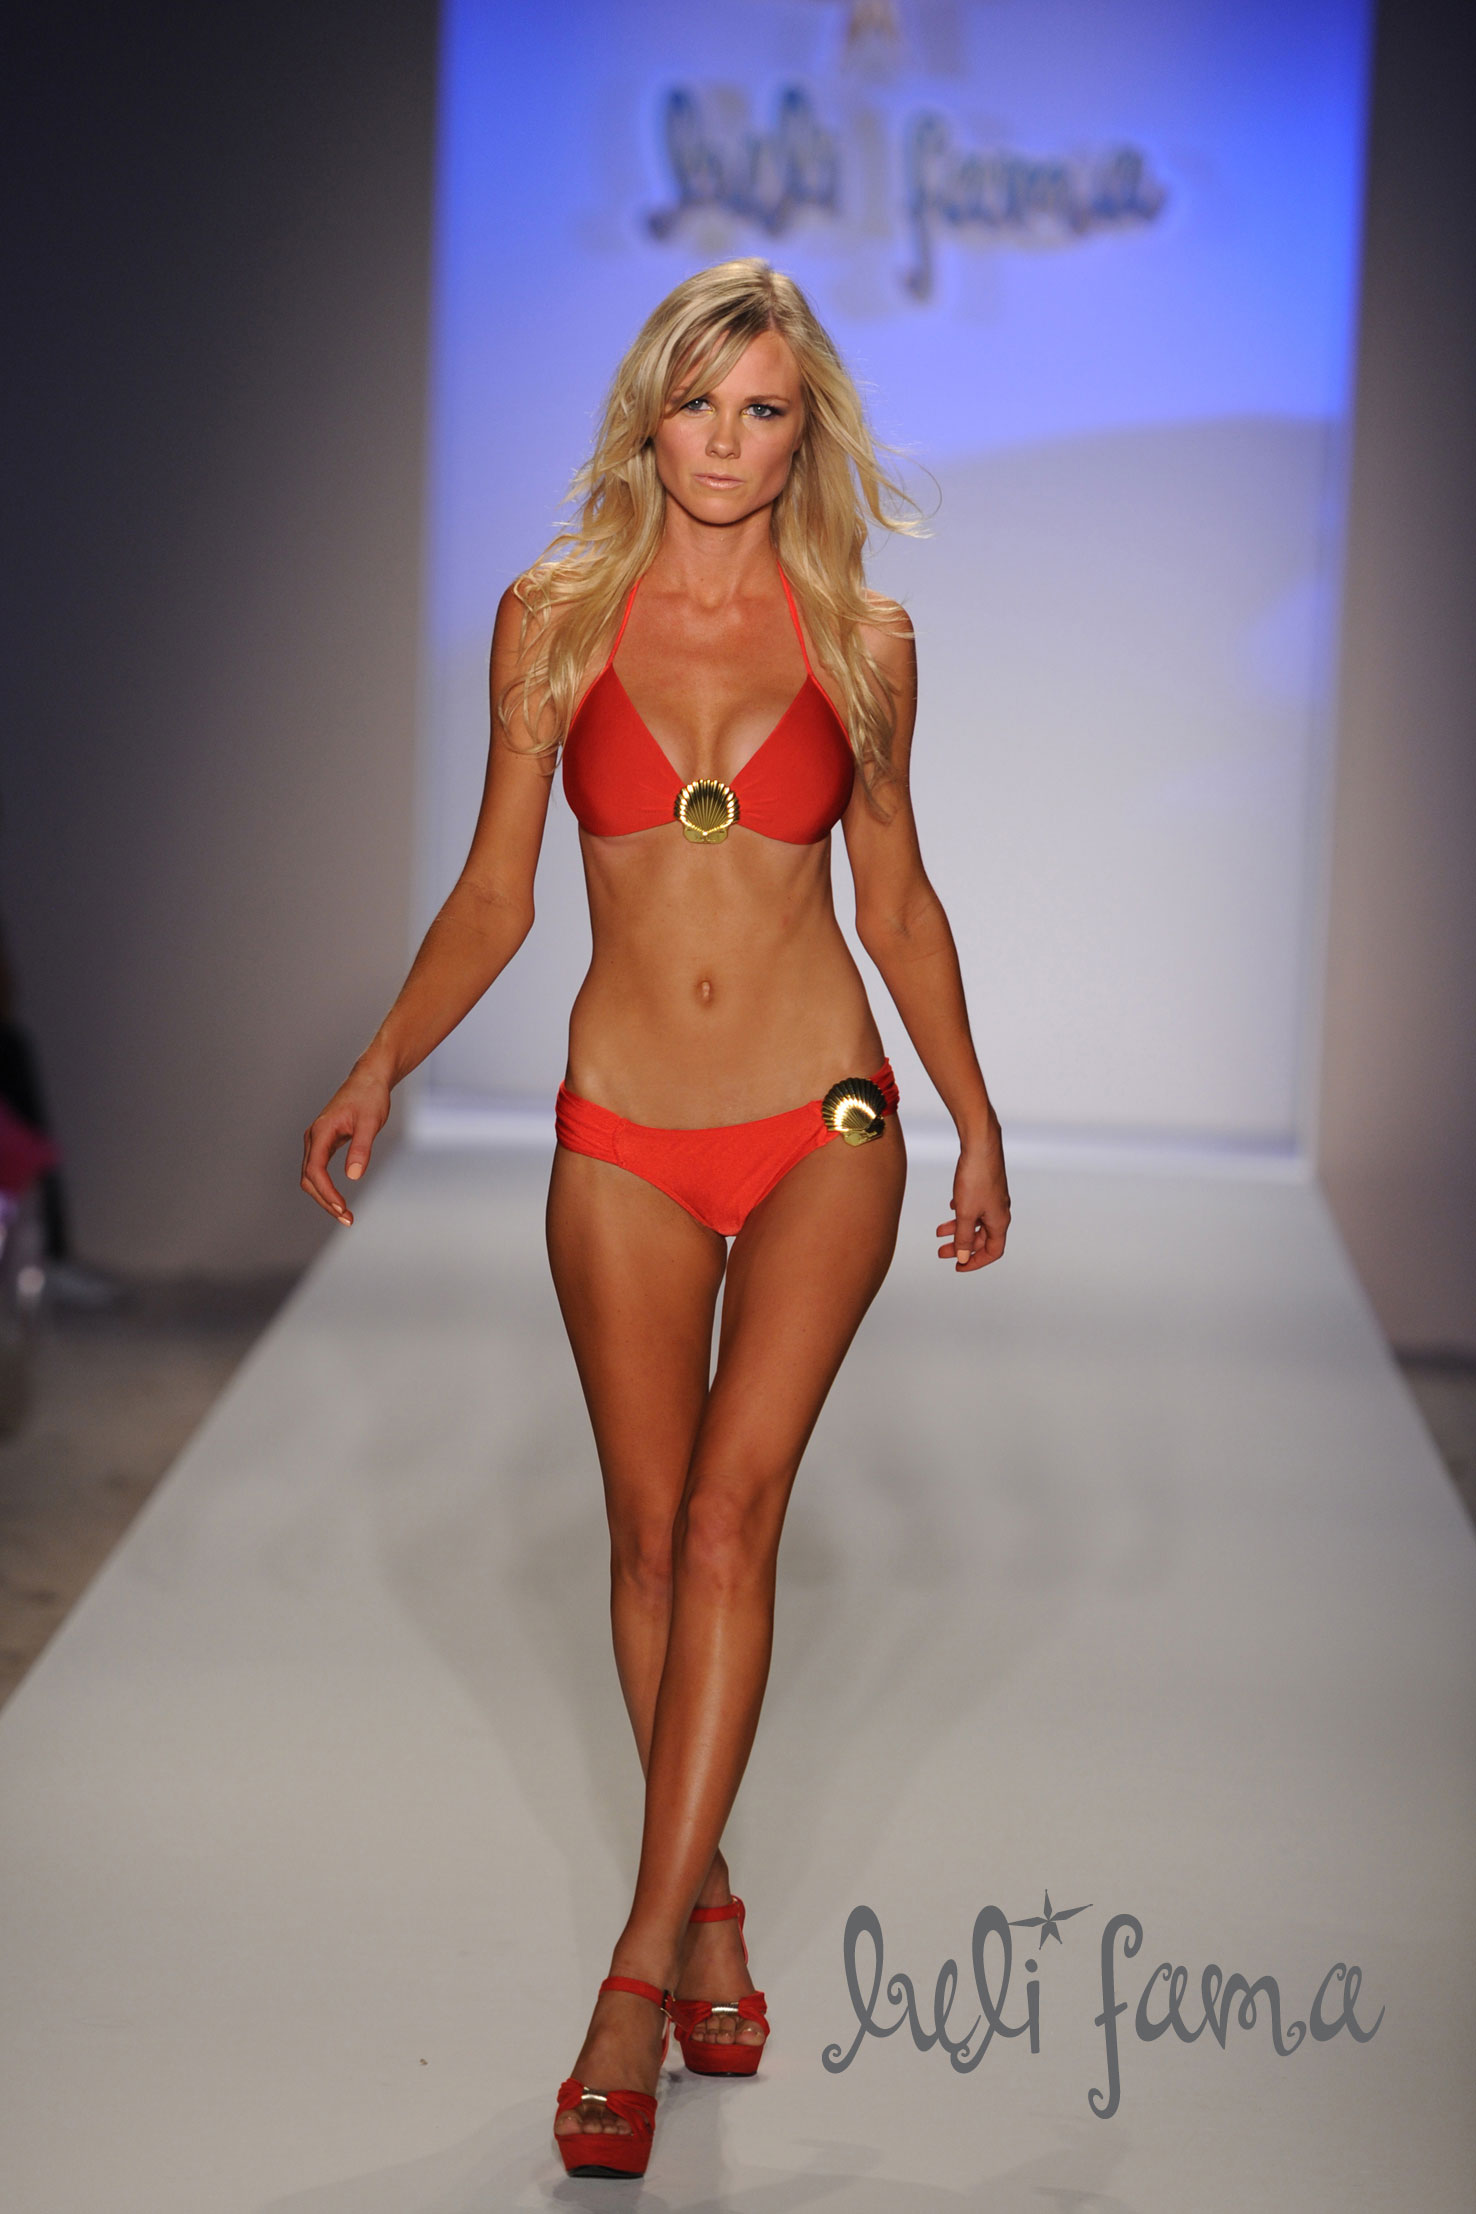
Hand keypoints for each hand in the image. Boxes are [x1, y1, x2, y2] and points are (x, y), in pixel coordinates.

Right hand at [300, 1067, 390, 1225]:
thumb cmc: (370, 1098)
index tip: (342, 1209)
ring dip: (324, 1197)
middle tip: (347, 1219)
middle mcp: (313, 1137)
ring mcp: (316, 1140)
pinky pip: (318, 1171)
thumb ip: (361, 1148)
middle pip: (309, 1178)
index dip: (326, 1193)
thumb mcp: (370, 1123)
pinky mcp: (324, 1143)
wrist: (369, 1079)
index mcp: (321, 1131)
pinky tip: (339, 1200)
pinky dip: (326, 1188)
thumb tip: (353, 1176)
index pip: (315, 1170)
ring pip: (311, 1176)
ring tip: (345, 1215)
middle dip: (325, 1201)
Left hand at [935, 1127, 1009, 1272]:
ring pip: (975, 1221)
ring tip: (939, 1232)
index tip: (958, 1266)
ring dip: (957, 1229)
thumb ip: (963, 1237)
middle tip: (941, 1252)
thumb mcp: (966, 1213)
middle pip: (981, 1238)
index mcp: (999, 1221)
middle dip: (961, 1246)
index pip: (992, 1252)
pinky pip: (974, 1206)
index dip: (975, 1262)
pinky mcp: (985, 1186)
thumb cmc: (976, 1177)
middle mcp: (999, 1211)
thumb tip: (962, 1257)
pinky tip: (950, 1209)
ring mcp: (992, 1198)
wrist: (980, 1144)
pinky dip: (961, 1212)